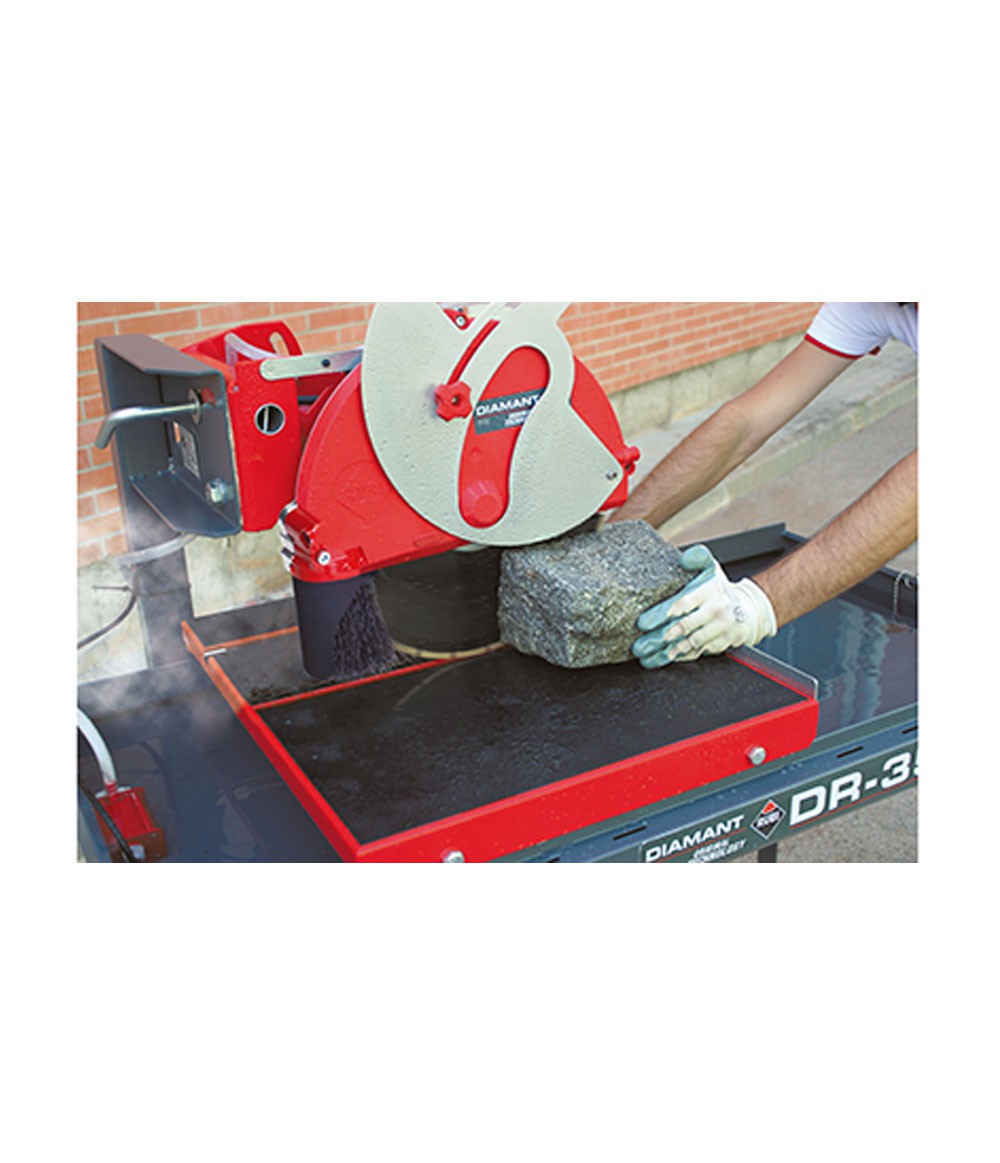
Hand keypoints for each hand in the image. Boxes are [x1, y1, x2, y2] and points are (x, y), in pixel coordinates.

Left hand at [632, 545, 776, 666]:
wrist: (748, 610)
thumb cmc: (719, 590)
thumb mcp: (712, 568)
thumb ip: (698, 558)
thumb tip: (684, 558)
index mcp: (710, 590)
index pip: (683, 602)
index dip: (661, 614)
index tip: (643, 623)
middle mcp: (716, 609)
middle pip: (684, 626)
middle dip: (659, 637)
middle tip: (639, 645)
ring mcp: (720, 628)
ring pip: (689, 643)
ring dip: (666, 652)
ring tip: (645, 656)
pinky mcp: (721, 643)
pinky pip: (697, 652)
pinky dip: (678, 657)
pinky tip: (662, 659)